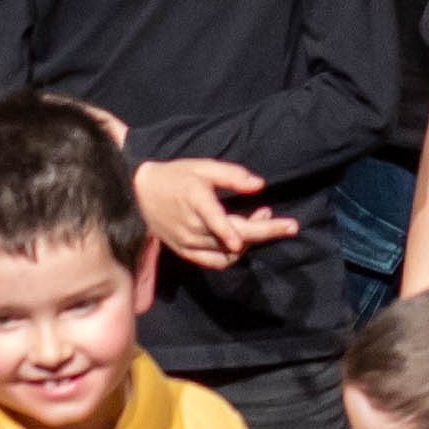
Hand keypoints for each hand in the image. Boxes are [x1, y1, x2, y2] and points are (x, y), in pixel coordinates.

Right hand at [137, 157, 290, 267]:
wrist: (138, 193)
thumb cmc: (175, 176)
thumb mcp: (203, 166)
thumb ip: (231, 175)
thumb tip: (259, 185)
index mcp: (196, 201)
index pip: (227, 221)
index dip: (251, 229)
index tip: (276, 225)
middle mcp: (192, 226)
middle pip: (235, 239)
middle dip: (265, 232)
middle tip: (290, 226)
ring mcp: (187, 242)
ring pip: (228, 252)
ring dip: (250, 240)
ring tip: (261, 218)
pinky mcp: (184, 252)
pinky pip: (215, 262)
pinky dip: (233, 254)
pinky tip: (242, 239)